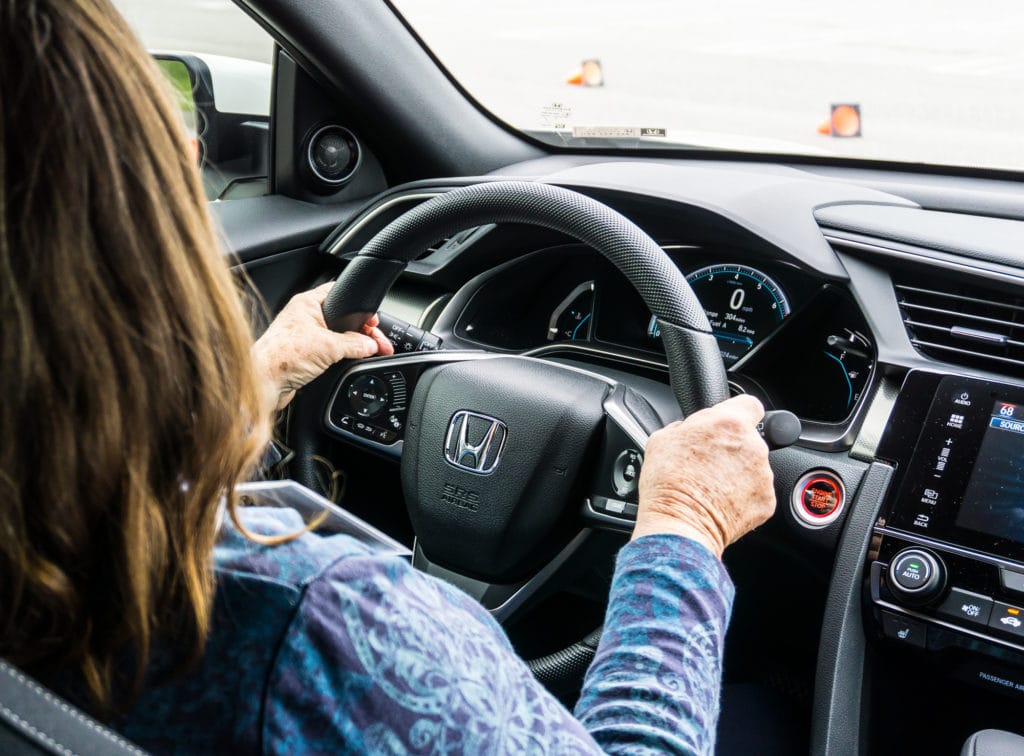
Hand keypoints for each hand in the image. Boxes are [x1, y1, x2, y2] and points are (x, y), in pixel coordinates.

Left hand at [252, 282, 393, 411]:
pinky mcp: (305, 355)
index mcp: (307, 304)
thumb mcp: (328, 346)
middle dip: (361, 331)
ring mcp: (305, 337)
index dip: (359, 305)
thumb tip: (371, 345)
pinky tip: (351, 362)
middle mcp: (305, 318)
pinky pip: (330, 352)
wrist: (264, 384)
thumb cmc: (281, 358)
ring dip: (353, 346)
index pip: (340, 294)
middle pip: (343, 319)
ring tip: (368, 353)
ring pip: (338, 337)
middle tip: (377, 343)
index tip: (373, 321)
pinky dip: (342, 357)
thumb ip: (355, 344)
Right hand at [632, 395, 774, 558]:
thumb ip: (687, 425)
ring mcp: (763, 476)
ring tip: (712, 486)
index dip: (738, 412)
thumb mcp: (663, 438)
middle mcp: (754, 446)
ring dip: (738, 472)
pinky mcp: (766, 502)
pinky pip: (756, 492)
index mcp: (730, 424)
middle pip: (750, 438)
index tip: (731, 423)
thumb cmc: (668, 483)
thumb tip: (692, 428)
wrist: (678, 525)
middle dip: (733, 448)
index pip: (750, 404)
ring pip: (754, 466)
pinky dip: (743, 496)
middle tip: (709, 463)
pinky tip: (721, 501)